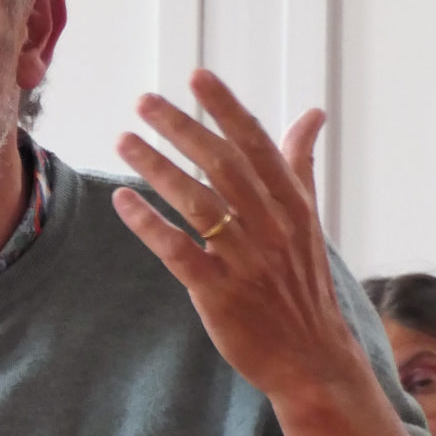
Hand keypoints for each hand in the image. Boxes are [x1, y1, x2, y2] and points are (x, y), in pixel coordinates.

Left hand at [112, 71, 367, 412]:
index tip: (197, 76)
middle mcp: (270, 227)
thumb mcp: (309, 221)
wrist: (311, 358)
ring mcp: (245, 260)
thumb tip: (313, 113)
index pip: (256, 144)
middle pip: (222, 165)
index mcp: (291, 204)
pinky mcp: (220, 294)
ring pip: (198, 202)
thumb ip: (300, 165)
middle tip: (144, 101)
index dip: (225, 108)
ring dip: (158, 167)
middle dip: (181, 128)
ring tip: (124, 140)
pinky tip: (123, 201)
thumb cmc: (303, 286)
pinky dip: (149, 224)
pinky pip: (178, 252)